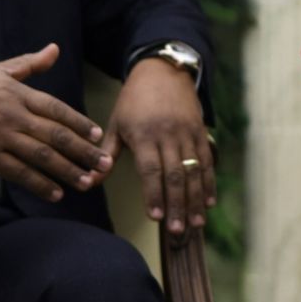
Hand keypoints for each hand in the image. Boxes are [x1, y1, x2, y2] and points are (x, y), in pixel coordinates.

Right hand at [0, 43, 109, 202]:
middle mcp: (12, 115)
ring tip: (88, 182)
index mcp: (17, 94)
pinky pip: (19, 173)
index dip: (79, 123)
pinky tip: (56, 192)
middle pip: (54, 135)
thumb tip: (55, 49)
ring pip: (40, 157)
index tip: (96, 136)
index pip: (55, 109)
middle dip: (82, 151)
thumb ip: (29, 64)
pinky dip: (39, 184)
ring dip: (67, 171)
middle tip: (104, 164)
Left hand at [102, 56, 212, 235]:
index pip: (151, 169)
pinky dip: (209, 182)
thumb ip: (106, 153)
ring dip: (195, 199)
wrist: (163, 70)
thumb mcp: (115, 122)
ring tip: (195, 223)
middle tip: (177, 231)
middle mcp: (168, 135)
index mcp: (144, 134)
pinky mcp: (200, 132)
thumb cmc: (133, 99)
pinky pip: (207, 160)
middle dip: (177, 205)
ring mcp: (187, 133)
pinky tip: (208, 202)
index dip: (154, 194)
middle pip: (175, 175)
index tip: (156, 217)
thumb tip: (91, 181)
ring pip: (194, 171)